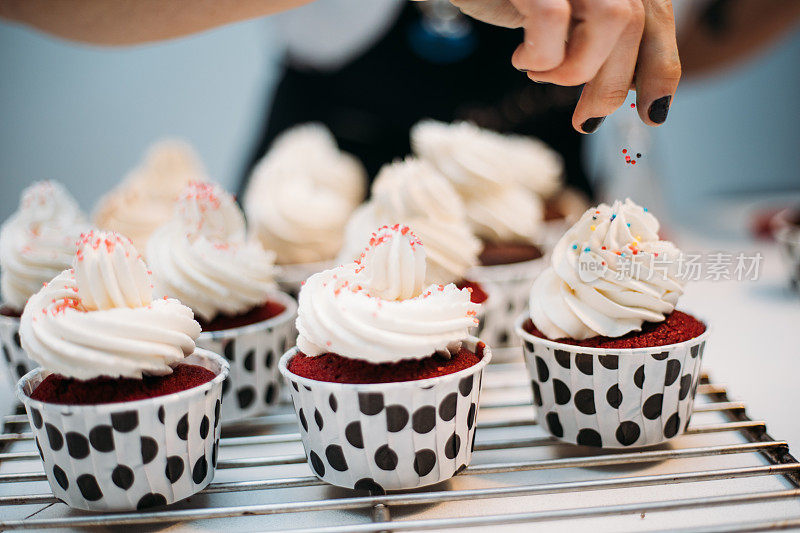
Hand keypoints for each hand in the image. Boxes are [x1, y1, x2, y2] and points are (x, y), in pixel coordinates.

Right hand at [450, 0, 680, 132]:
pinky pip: (552, 20)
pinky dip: (540, 54)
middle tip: (586, 120)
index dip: (661, 67)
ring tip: (542, 75)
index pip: (655, 16)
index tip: (654, 114)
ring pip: (611, 19)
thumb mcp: (564, 22)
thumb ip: (598, 42)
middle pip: (636, 23)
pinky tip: (521, 60)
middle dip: (614, 84)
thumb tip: (625, 91)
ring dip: (577, 68)